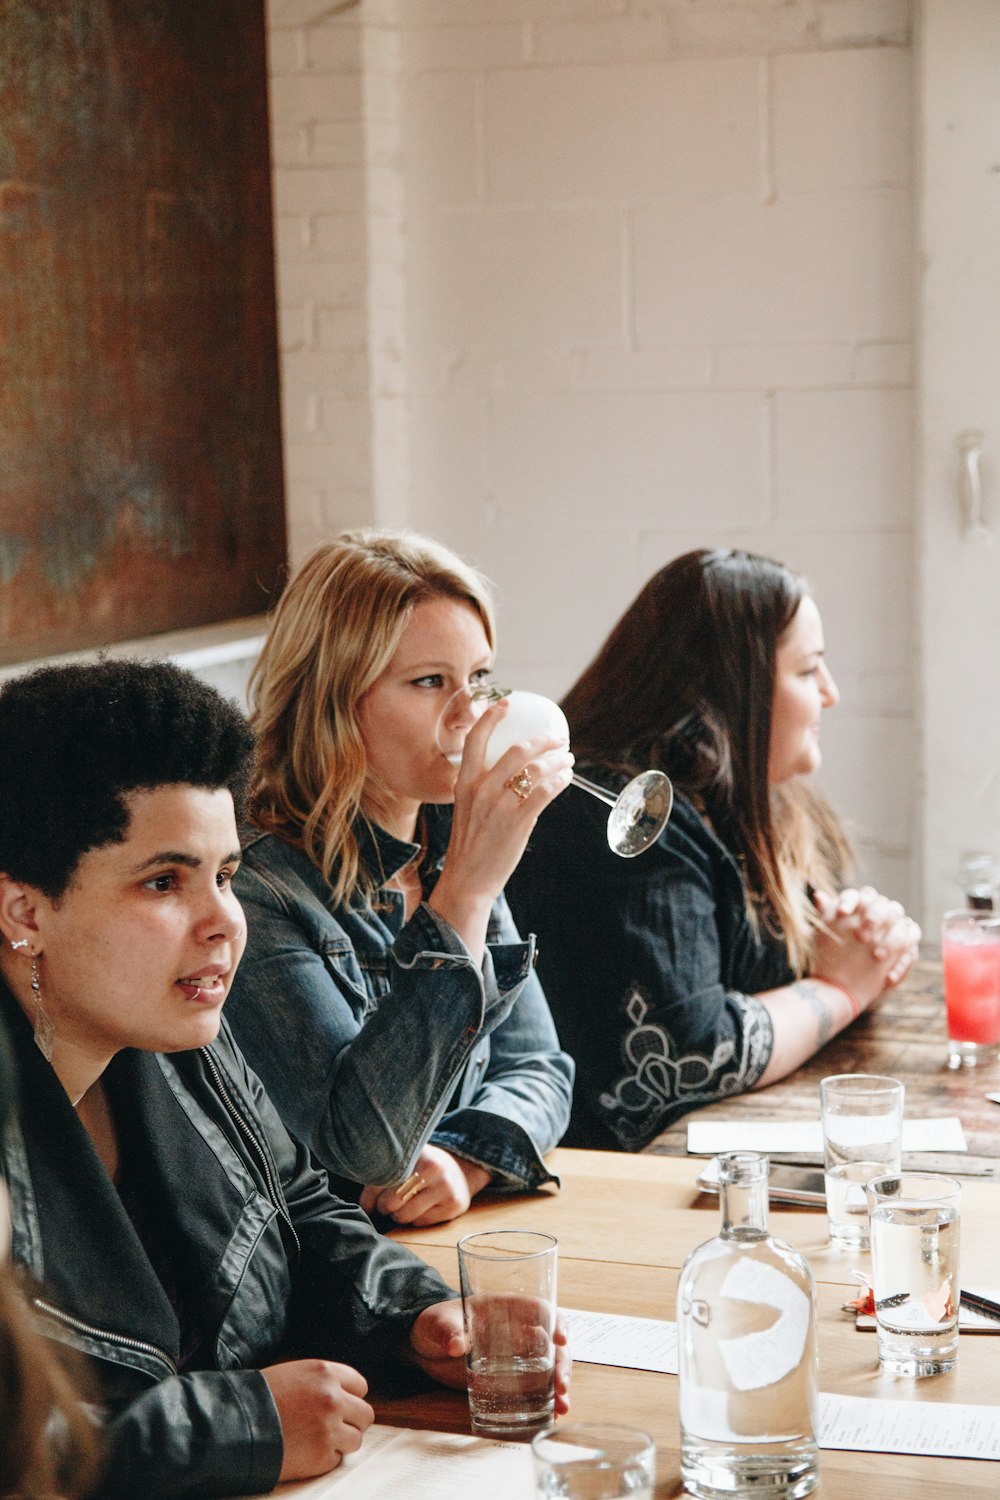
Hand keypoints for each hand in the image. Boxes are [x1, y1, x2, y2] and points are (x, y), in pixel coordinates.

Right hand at [262, 1358, 372, 1481]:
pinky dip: (325, 1458)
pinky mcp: (321, 1455)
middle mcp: (333, 1398)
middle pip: (365, 1414)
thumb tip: (345, 1395)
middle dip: (352, 1421)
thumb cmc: (261, 1398)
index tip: (342, 1405)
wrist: (236, 1424)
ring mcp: (329, 1428)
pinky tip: (305, 1451)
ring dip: (341, 1441)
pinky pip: (337, 1459)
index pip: (361, 1386)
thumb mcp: (296, 1374)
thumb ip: (323, 1382)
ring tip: (317, 1440)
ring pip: (356, 1438)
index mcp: (326, 1373)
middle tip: (334, 1427)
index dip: (351, 1397)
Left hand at [360, 1145, 491, 1225]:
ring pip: (404, 1215)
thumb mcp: (408, 1161)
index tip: (369, 1203)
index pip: (381, 1179)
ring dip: (398, 1215)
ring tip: (403, 1206)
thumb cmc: (423, 1168)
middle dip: (384, 1207)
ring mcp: (445, 1187)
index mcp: (416, 1152)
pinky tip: (421, 1208)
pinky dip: (415, 1219)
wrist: (462, 1171)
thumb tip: (363, 1206)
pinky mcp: (454, 1205)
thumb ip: (384, 1175)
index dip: (370, 1195)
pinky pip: (420, 1223)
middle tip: (386, 1204)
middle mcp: (432, 1167)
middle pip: (390, 1201)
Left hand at [409, 1299, 571, 1415]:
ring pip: (548, 1367)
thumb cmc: (435, 1322)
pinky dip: (546, 1401)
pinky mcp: (509, 1379)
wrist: (423, 1346)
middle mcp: (518, 1331)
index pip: (540, 1309)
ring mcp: (516, 1357)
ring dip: (559, 1385)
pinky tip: (552, 1415)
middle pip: (551, 1343)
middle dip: (562, 1363)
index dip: (555, 1321)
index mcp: (505, 1308)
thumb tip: (456, 1345)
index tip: (560, 1339)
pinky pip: (535, 1387)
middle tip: (562, 1385)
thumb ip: (448, 1330)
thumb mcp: (439, 1322)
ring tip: (562, 1407)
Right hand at [429, 700, 573, 946]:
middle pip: (517, 750)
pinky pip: (546, 792)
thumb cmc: (470, 844)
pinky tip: (566, 779)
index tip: (507, 703)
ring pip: (536, 770)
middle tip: (558, 738)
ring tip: (568, 760)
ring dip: (558, 761)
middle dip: (544, 740)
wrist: (467, 879)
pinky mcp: (518, 822)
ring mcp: (500, 806)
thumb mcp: (467, 808)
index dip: (492, 717)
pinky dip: (560, 781)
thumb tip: (516, 771)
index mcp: (464, 783)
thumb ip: (484, 788)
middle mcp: (480, 790)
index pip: (475, 740)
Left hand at [812, 886, 920, 1005]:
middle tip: (862, 936)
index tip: (841, 912)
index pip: (863, 894)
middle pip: (885, 905)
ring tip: (877, 957)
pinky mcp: (907, 949)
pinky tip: (888, 977)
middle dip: (874, 917)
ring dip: (892, 941)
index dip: (852, 900)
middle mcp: (882, 914)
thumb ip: (826, 914)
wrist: (842, 982)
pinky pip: (912, 950)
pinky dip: (902, 964)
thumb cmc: (832, 952)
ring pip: (904, 925)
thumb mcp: (825, 934)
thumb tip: (818, 895)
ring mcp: (896, 931)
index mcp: (863, 905)